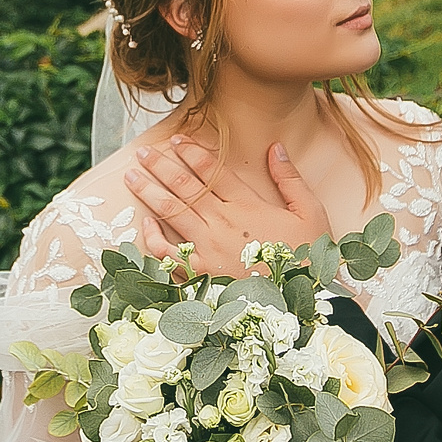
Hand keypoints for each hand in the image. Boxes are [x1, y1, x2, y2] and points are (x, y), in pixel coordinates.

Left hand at [126, 136, 330, 277]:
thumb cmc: (308, 257)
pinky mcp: (201, 275)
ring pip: (172, 213)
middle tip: (143, 152)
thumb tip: (275, 147)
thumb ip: (290, 179)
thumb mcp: (310, 213)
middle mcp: (223, 224)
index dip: (193, 152)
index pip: (213, 171)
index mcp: (248, 206)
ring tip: (131, 176)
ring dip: (149, 192)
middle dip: (161, 166)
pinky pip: (169, 255)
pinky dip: (153, 239)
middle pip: (185, 187)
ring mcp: (208, 250)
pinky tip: (145, 224)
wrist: (303, 301)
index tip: (176, 140)